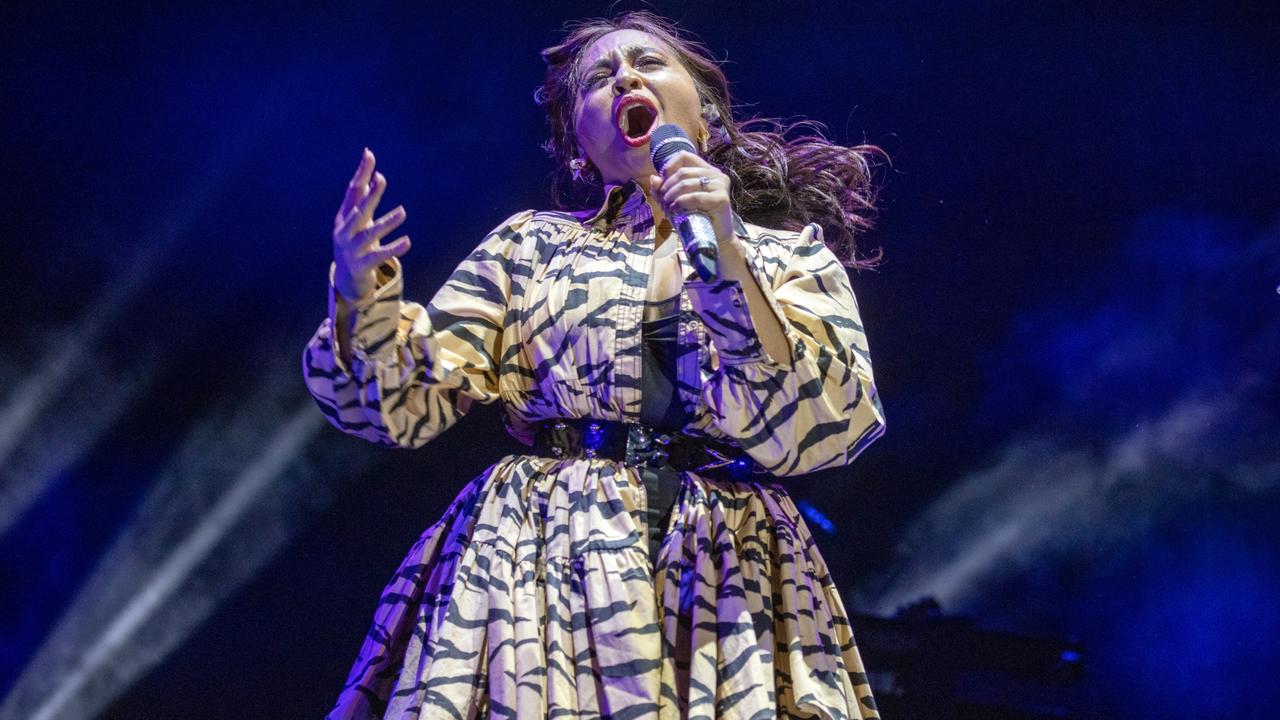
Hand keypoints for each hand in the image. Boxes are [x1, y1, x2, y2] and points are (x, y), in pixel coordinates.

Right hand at [333, 148, 410, 300]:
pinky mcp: (361, 265)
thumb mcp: (358, 222)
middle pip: (358, 211)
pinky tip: (408, 241)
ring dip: (386, 222)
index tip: (369, 155)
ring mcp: (351, 250)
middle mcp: (345, 232)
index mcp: (344, 217)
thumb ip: (365, 201)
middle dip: (369, 196)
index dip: (361, 174)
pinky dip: (393, 248)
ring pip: (369, 234)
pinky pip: (379, 256)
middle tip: (381, 179)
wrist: (345, 279)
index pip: (352, 191)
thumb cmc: (355, 244)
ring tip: (402, 212)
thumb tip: (376, 176)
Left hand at [649, 151, 735, 245]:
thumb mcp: (676, 202)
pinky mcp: (722, 199)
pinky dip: (681, 203)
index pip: (684, 156)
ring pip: (686, 183)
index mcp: (706, 170)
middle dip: (667, 187)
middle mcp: (716, 175)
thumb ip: (664, 190)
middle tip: (663, 202)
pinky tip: (676, 210)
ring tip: (668, 208)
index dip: (669, 166)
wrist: (715, 239)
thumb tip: (653, 178)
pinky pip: (695, 197)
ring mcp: (720, 186)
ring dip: (671, 196)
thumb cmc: (696, 219)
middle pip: (683, 172)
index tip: (663, 183)